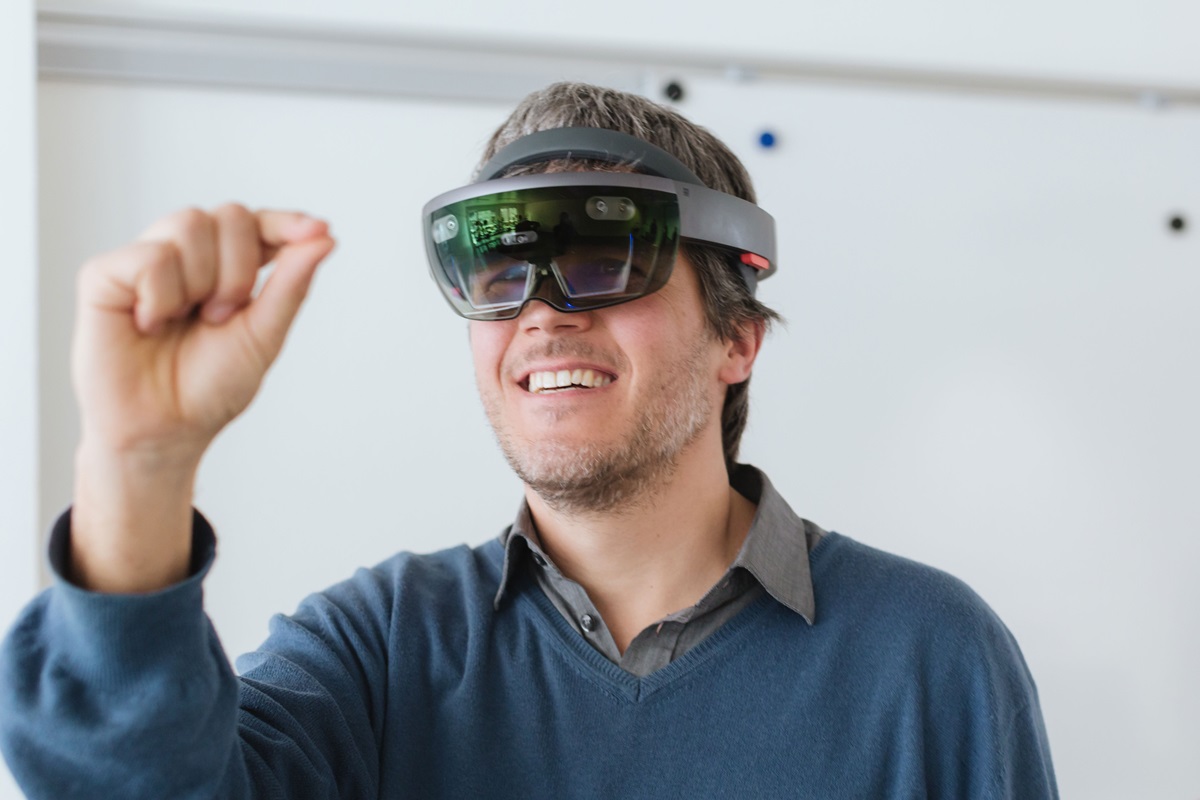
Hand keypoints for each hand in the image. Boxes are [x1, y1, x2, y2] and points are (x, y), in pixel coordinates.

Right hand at [69, 204, 335, 591]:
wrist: (166, 430)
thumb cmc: (210, 387)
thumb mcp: (264, 334)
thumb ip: (291, 284)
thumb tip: (324, 237)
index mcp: (228, 267)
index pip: (259, 223)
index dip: (286, 222)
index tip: (317, 230)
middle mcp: (188, 256)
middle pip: (229, 214)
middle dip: (239, 268)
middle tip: (222, 316)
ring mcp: (145, 260)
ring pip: (189, 222)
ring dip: (202, 282)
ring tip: (185, 321)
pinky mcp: (105, 275)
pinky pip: (150, 256)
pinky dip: (161, 295)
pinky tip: (149, 324)